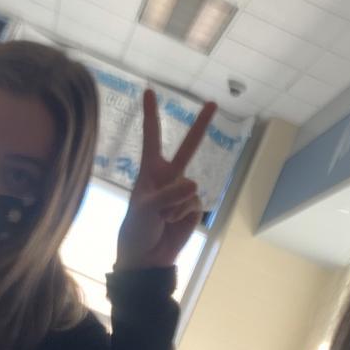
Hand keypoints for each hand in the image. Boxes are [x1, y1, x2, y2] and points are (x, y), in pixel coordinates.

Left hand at [115, 90, 216, 269]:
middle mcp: (168, 176)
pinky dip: (183, 215)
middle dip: (201, 125)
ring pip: (190, 188)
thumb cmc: (136, 229)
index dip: (151, 115)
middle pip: (188, 147)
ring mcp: (183, 191)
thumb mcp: (145, 208)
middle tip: (213, 103)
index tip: (149, 91)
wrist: (145, 258)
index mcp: (150, 171)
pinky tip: (172, 223)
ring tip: (161, 219)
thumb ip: (168, 193)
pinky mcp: (193, 208)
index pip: (151, 138)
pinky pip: (194, 204)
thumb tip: (193, 184)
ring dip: (175, 206)